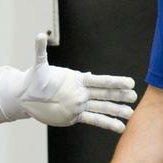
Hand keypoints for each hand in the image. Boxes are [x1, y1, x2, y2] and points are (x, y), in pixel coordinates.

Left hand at [2, 33, 136, 131]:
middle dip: (120, 95)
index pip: (99, 80)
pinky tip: (120, 127)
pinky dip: (106, 123)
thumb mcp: (39, 66)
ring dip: (116, 110)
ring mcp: (79, 104)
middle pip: (105, 94)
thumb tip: (40, 35)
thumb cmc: (34, 80)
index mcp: (77, 79)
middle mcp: (82, 92)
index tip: (130, 82)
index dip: (114, 81)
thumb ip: (41, 51)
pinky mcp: (75, 116)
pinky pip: (93, 120)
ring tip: (131, 113)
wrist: (27, 97)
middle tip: (135, 97)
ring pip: (102, 108)